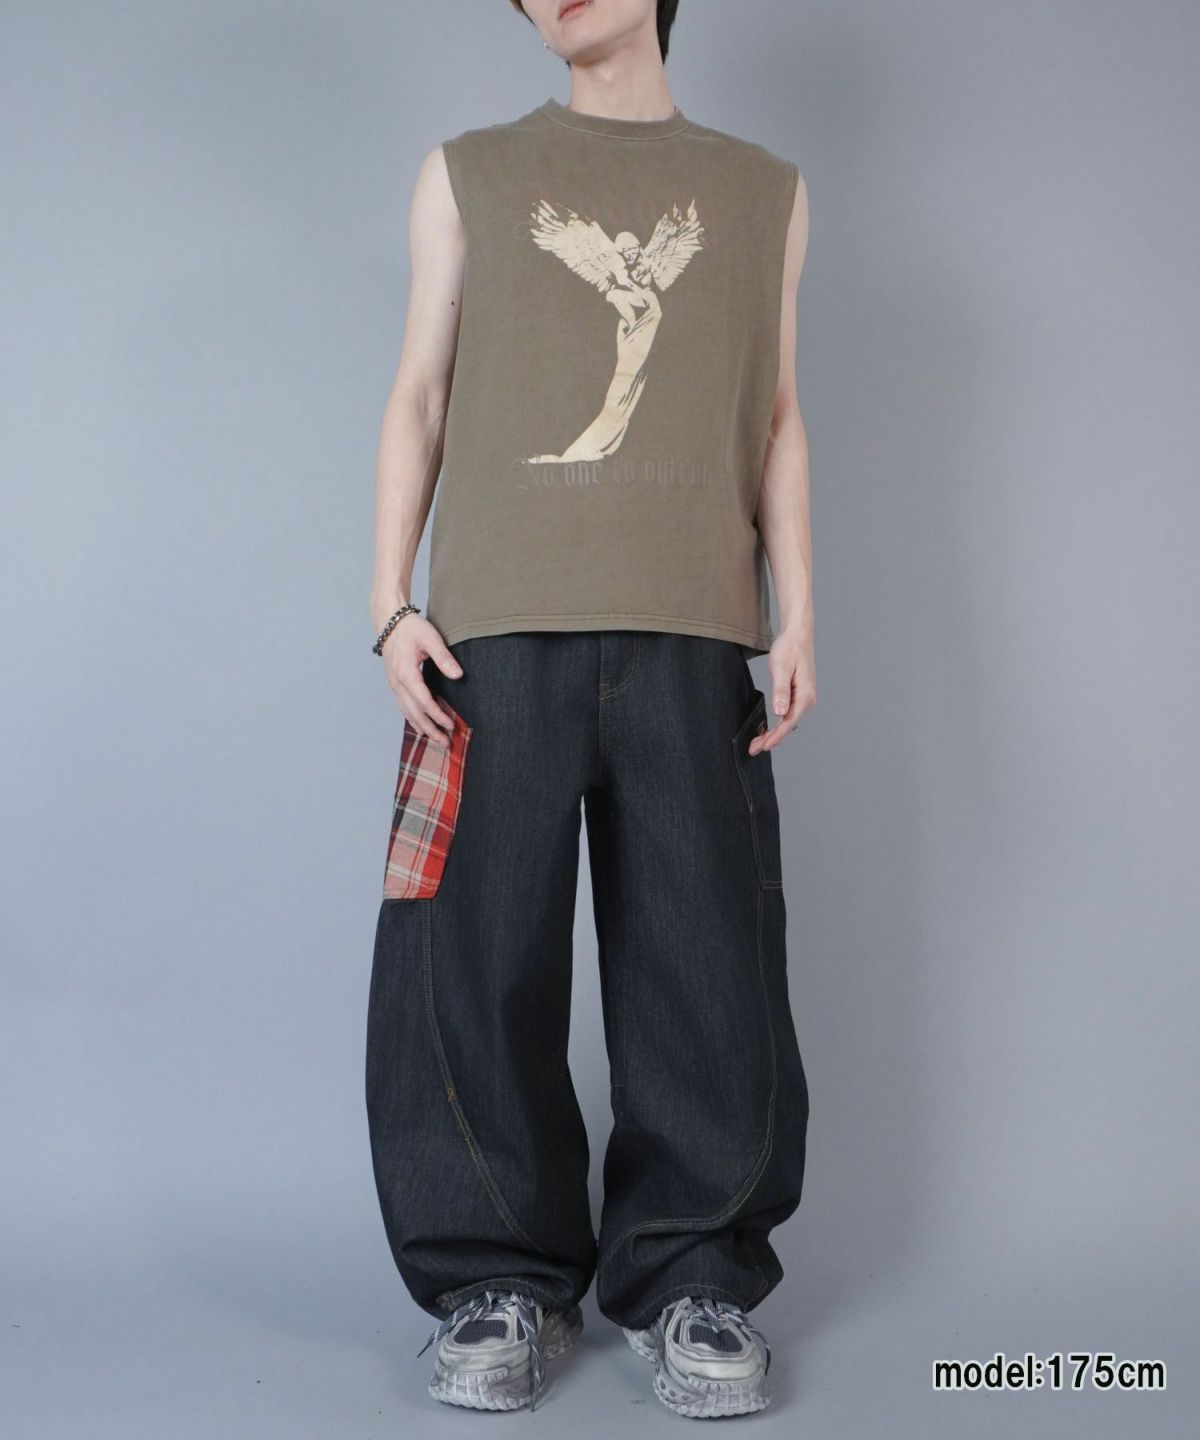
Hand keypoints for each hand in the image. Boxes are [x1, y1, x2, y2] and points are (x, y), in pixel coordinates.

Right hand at [377, 613, 462, 746]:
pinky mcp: (394, 683)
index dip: (437, 715)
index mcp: (406, 674)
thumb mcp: (431, 639)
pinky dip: (413, 718)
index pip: (424, 701)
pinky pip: (403, 706)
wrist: (389, 621)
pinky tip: (421, 726)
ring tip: (436, 740)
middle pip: (414, 713)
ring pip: (407, 712)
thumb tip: (458, 675)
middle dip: (430, 729)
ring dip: (422, 727)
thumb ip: (444, 658)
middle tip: (445, 743)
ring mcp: (393, 685)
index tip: (451, 725)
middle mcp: (397, 683)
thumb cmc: (411, 628)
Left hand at [750, 627, 815, 755]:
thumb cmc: (789, 648)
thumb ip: (781, 691)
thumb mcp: (781, 668)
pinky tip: (768, 728)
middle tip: (753, 749)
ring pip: (788, 721)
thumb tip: (780, 713)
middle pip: (788, 725)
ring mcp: (804, 697)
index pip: (788, 723)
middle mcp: (807, 699)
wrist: (798, 634)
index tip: (761, 747)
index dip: (775, 737)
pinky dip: (778, 723)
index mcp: (804, 695)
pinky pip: (788, 713)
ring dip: (774, 732)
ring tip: (757, 742)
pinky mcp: (799, 694)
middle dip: (771, 739)